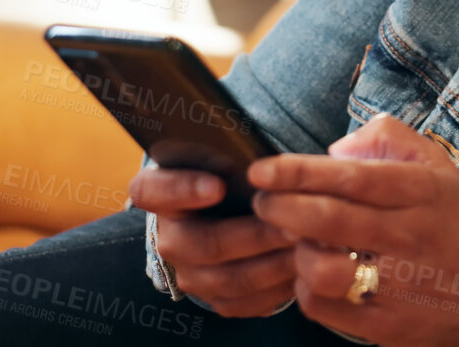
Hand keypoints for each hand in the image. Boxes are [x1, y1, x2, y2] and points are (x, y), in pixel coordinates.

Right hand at [128, 166, 297, 317]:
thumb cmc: (235, 177)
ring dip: (272, 263)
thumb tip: (266, 162)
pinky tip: (304, 270)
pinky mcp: (216, 299)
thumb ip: (235, 156)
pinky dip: (277, 288)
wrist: (236, 215)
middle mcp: (169, 238)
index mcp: (160, 193)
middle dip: (254, 235)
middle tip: (294, 224)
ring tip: (307, 246)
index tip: (219, 186)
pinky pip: (245, 302)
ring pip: (229, 278)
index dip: (182, 189)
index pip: (151, 191)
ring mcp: (190, 274)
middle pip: (203, 243)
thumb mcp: (228, 158)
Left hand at [249, 115, 458, 346]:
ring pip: (321, 267)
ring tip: (295, 240)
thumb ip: (389, 139)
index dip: (298, 172)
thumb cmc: (454, 223)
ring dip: (296, 251)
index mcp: (421, 192)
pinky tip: (313, 273)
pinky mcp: (385, 324)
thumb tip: (334, 150)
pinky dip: (306, 287)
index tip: (262, 170)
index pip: (350, 177)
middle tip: (263, 201)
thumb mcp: (439, 167)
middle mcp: (409, 236)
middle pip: (328, 219)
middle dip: (280, 207)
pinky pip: (323, 306)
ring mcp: (398, 285)